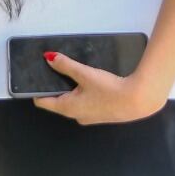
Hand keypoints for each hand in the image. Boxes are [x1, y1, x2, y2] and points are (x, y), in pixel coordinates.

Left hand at [32, 52, 168, 124]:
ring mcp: (89, 117)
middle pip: (58, 101)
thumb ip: (65, 65)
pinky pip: (85, 104)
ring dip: (72, 90)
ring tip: (75, 75)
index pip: (43, 102)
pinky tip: (92, 84)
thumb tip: (49, 58)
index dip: (37, 89)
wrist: (139, 100)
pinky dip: (84, 94)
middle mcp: (75, 116)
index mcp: (67, 108)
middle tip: (56, 70)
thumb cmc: (109, 89)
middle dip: (56, 87)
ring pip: (73, 102)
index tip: (35, 78)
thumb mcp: (84, 73)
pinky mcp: (101, 115)